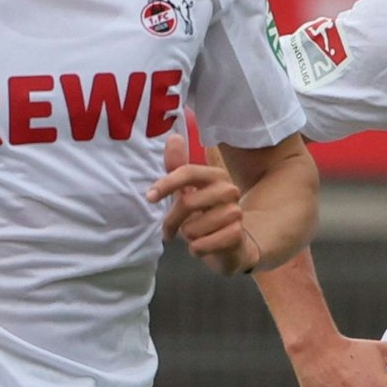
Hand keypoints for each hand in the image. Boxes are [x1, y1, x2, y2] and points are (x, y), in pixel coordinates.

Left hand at [148, 133, 261, 274]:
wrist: (232, 243)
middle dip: (172, 221)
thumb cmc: (205, 214)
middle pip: (188, 202)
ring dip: (187, 236)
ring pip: (193, 227)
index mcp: (216, 176)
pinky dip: (196, 249)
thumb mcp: (189, 190)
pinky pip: (201, 245)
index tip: (150, 197)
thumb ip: (178, 166)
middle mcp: (229, 191)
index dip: (166, 183)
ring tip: (194, 236)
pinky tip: (203, 246)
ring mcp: (235, 213)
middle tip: (169, 230)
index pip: (188, 172)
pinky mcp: (236, 235)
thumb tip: (174, 137)